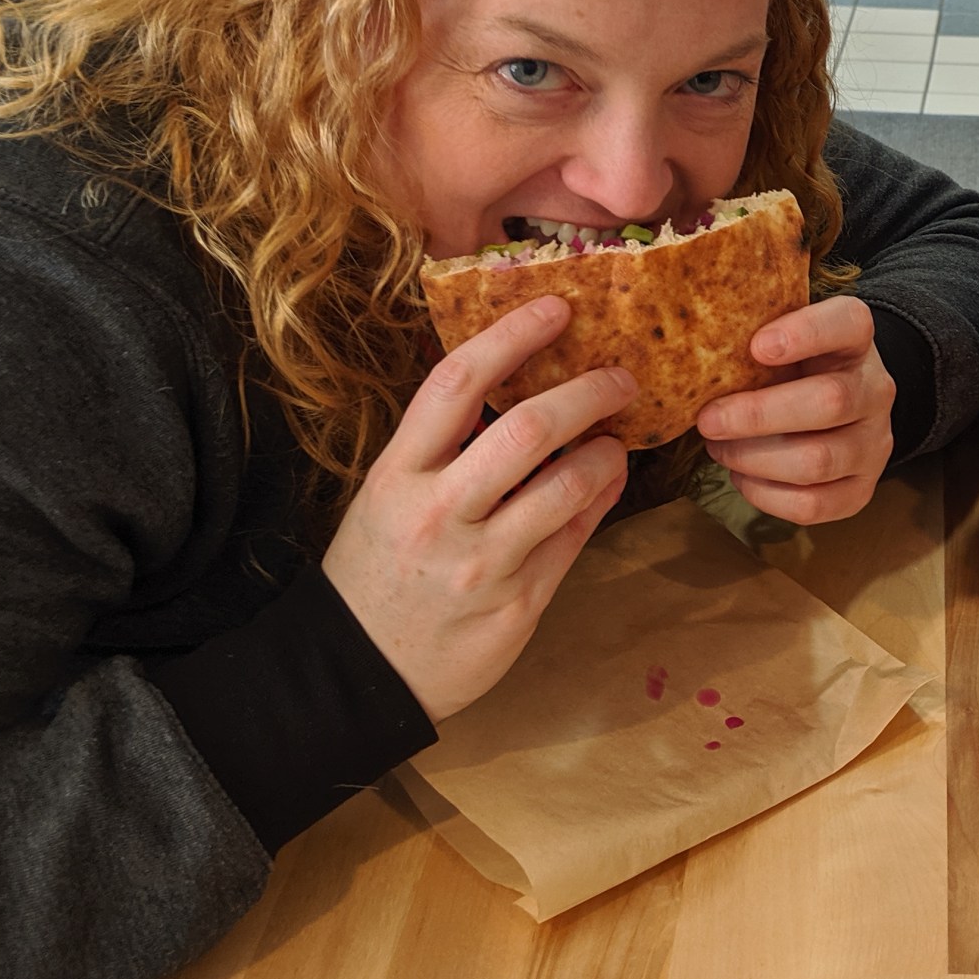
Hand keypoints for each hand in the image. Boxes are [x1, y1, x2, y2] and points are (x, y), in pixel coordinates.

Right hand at [324, 296, 635, 722]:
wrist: (358, 672)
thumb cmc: (377, 569)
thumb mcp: (389, 497)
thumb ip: (445, 447)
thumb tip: (521, 386)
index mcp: (398, 475)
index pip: (457, 383)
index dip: (511, 335)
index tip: (556, 306)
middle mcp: (439, 513)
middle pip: (528, 429)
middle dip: (589, 392)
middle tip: (620, 377)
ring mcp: (482, 562)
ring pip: (567, 486)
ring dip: (606, 452)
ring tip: (615, 441)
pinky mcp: (519, 604)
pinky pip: (575, 538)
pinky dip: (600, 499)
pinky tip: (608, 481)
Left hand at [697, 294, 895, 524]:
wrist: (835, 405)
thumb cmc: (792, 367)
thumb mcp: (780, 337)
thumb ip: (750, 336)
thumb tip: (688, 357)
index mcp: (855, 339)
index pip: (848, 323)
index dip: (806, 333)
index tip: (756, 346)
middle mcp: (875, 389)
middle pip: (830, 402)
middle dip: (758, 415)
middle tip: (708, 420)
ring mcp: (874, 443)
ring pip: (818, 460)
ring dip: (755, 458)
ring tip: (719, 449)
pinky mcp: (861, 489)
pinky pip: (814, 505)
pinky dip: (766, 495)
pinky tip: (742, 476)